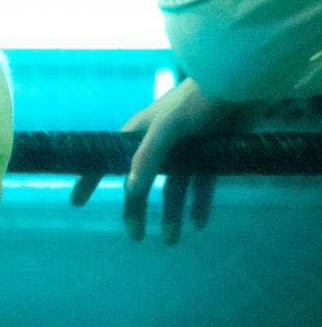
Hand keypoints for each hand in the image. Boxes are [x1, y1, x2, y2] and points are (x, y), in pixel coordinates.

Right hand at [69, 76, 245, 242]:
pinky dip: (200, 204)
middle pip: (143, 183)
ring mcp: (188, 150)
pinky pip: (202, 185)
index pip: (110, 160)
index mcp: (141, 131)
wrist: (239, 85)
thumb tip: (130, 191)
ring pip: (175, 189)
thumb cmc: (198, 100)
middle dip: (137, 211)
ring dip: (172, 215)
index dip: (92, 179)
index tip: (77, 201)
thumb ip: (147, 157)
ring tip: (171, 242)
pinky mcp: (213, 154)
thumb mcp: (168, 126)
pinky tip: (199, 224)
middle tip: (136, 238)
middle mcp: (161, 143)